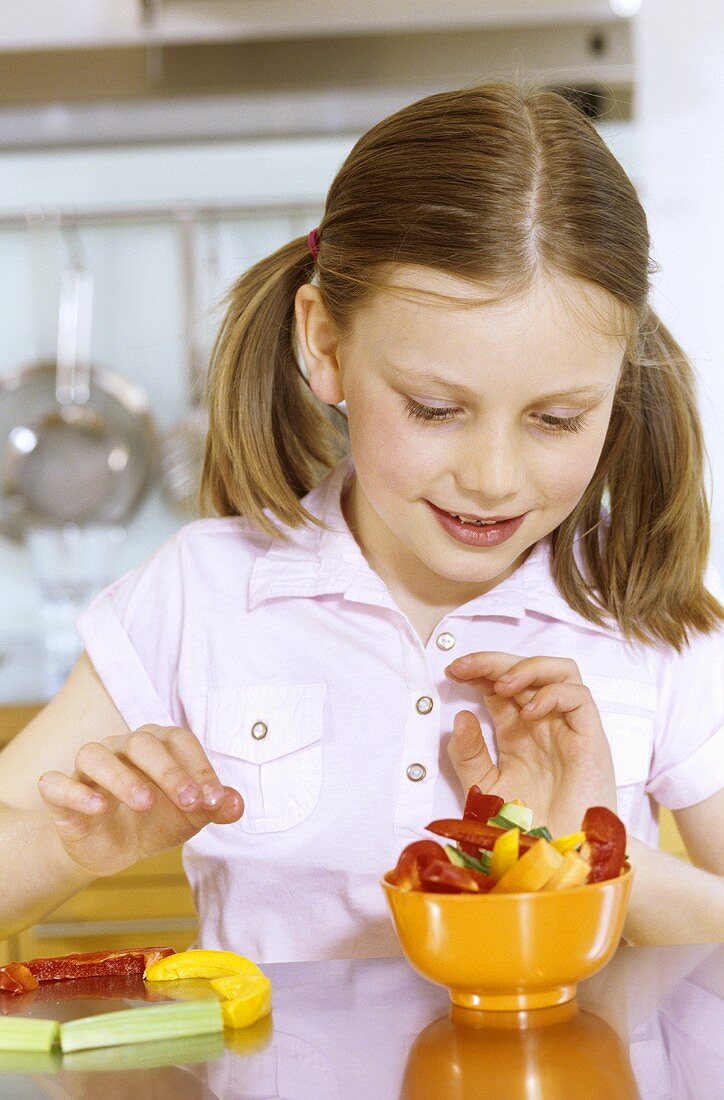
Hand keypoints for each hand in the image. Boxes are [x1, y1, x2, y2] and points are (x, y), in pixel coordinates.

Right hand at [37, 725, 243, 876]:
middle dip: (168, 772)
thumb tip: (236, 804)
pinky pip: (56, 783)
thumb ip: (213, 807)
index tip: (213, 800)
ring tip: (145, 803)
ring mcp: (88, 769)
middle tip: (189, 802)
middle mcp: (121, 748)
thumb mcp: (188, 818)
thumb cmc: (154, 821)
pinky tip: (96, 808)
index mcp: (157, 745)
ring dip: (122, 778)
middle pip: (141, 743)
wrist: (112, 850)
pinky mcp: (61, 794)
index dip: (199, 768)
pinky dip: (74, 791)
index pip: (179, 741)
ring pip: (96, 755)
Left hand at [445, 652, 615, 836]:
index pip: (499, 685)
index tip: (451, 672)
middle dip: (493, 661)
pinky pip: (580, 698)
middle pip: (526, 670)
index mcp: (517, 732)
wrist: (558, 861)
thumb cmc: (525, 828)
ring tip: (501, 686)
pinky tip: (529, 713)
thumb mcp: (484, 789)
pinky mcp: (591, 740)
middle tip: (464, 667)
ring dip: (527, 668)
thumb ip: (468, 756)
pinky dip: (553, 694)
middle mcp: (543, 724)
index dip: (478, 672)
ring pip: (560, 671)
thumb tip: (460, 716)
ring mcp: (568, 729)